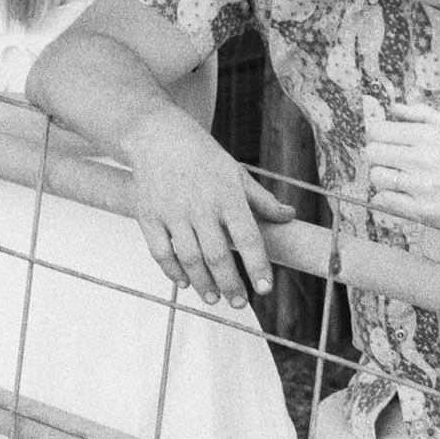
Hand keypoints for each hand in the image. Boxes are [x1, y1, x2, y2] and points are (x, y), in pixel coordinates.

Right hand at [124, 111, 288, 306]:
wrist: (157, 135)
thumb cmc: (202, 155)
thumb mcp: (236, 171)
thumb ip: (262, 199)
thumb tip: (290, 216)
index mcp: (227, 194)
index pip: (248, 237)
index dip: (258, 266)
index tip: (265, 289)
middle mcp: (200, 205)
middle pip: (217, 256)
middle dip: (230, 284)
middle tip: (240, 303)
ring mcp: (172, 212)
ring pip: (189, 258)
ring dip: (203, 283)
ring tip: (214, 298)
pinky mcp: (148, 216)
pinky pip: (160, 252)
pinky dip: (172, 272)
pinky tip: (184, 283)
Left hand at [363, 107, 439, 245]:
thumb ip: (422, 115)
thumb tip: (393, 107)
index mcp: (429, 136)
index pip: (378, 130)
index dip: (375, 136)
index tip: (382, 142)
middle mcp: (423, 159)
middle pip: (372, 152)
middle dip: (376, 156)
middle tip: (386, 160)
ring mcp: (421, 186)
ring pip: (376, 176)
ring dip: (381, 177)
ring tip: (395, 178)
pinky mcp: (421, 209)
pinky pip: (383, 200)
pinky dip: (386, 197)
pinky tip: (399, 194)